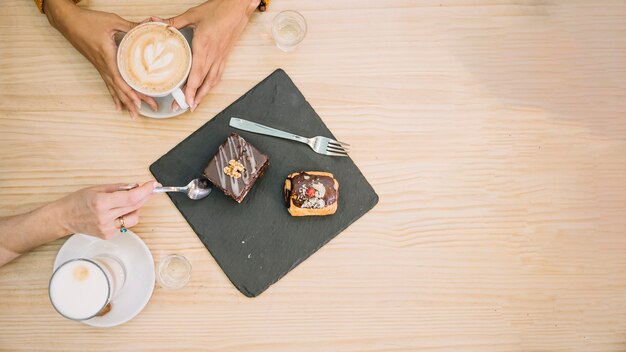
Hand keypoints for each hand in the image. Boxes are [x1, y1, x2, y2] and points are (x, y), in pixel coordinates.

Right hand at [44, 0, 157, 117]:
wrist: (67, 20)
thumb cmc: (87, 20)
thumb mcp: (112, 20)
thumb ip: (131, 26)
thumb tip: (148, 25)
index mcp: (108, 57)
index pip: (121, 80)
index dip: (131, 93)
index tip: (141, 102)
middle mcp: (103, 66)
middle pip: (120, 89)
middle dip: (135, 101)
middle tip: (150, 109)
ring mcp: (100, 67)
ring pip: (114, 89)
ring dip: (125, 102)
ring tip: (134, 115)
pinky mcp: (98, 66)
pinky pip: (108, 84)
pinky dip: (114, 96)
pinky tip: (118, 106)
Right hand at [56, 181, 158, 239]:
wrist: (63, 218)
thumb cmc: (77, 201)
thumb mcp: (97, 188)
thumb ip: (118, 188)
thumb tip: (136, 186)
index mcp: (101, 202)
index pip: (131, 197)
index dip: (145, 190)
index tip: (153, 185)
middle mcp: (105, 217)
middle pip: (135, 206)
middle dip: (146, 196)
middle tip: (151, 189)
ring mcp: (107, 228)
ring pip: (133, 217)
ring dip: (136, 208)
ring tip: (126, 202)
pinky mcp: (108, 235)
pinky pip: (125, 225)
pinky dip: (125, 216)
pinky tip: (117, 212)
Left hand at [162, 0, 259, 111]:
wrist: (238, 7)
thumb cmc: (219, 9)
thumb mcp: (193, 15)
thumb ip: (174, 22)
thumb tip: (156, 23)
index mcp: (204, 47)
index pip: (196, 74)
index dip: (191, 90)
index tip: (185, 101)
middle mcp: (213, 55)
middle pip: (203, 82)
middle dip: (194, 98)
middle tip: (185, 108)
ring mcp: (221, 56)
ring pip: (212, 81)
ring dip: (204, 94)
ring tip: (196, 104)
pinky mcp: (225, 55)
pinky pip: (218, 74)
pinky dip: (212, 84)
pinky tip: (207, 89)